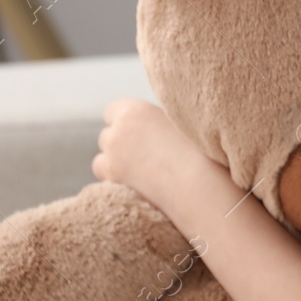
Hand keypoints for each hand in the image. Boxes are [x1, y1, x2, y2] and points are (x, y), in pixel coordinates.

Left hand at [92, 97, 205, 211]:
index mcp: (134, 111)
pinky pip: (106, 184)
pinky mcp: (113, 186)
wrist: (200, 185)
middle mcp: (118, 133)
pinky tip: (139, 189)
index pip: (112, 112)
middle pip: (106, 137)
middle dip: (119, 146)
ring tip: (141, 175)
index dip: (124, 123)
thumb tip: (148, 125)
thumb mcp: (178, 122)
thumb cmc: (200, 152)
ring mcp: (111, 160)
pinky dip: (117, 186)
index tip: (139, 134)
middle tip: (144, 158)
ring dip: (113, 167)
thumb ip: (155, 120)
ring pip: (100, 162)